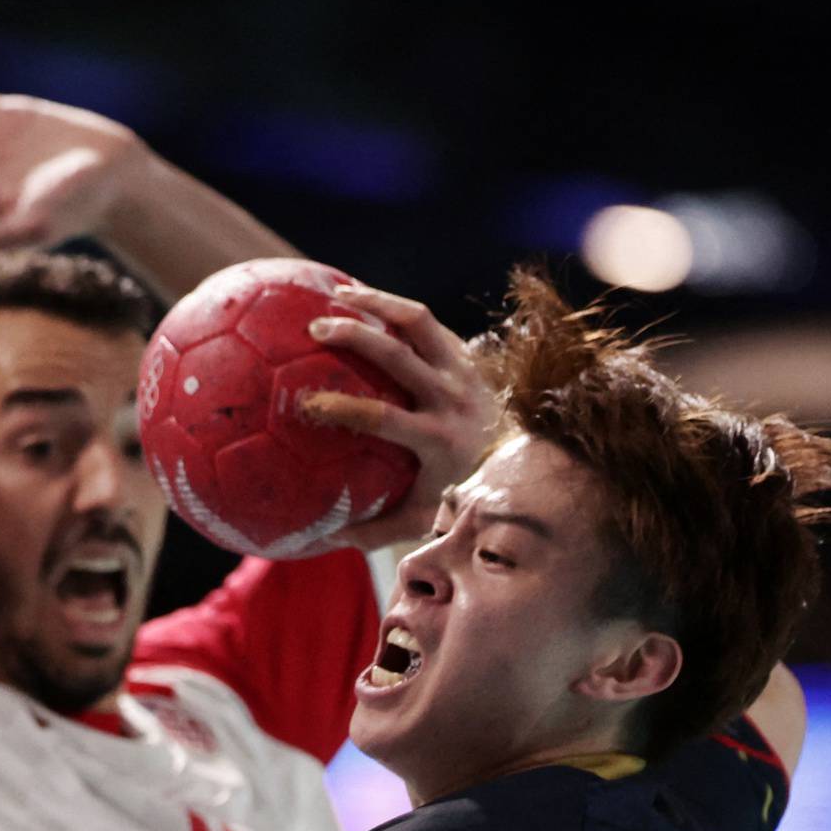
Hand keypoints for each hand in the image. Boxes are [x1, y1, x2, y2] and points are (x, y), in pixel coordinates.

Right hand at [300, 285, 502, 547]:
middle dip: (354, 337)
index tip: (308, 402)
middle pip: (398, 357)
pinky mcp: (466, 352)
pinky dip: (393, 307)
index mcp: (436, 438)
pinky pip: (426, 322)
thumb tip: (331, 538)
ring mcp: (463, 369)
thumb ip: (378, 529)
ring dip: (376, 302)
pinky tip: (361, 298)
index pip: (383, 417)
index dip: (345, 408)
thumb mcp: (423, 516)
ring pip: (417, 321)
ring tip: (338, 293)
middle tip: (315, 329)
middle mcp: (451, 398)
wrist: (521, 460)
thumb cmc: (461, 491)